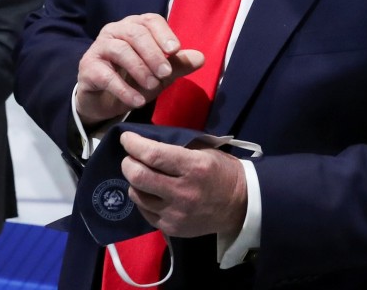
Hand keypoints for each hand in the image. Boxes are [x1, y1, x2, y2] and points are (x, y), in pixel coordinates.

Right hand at [75, 13, 203, 125]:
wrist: (103, 102)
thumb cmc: (133, 80)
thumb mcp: (160, 74)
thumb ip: (178, 65)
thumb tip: (201, 58)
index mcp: (134, 27)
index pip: (150, 20)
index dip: (163, 33)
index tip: (176, 50)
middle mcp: (115, 31)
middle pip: (135, 33)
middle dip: (153, 53)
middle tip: (166, 73)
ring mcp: (99, 47)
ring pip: (120, 50)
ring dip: (140, 69)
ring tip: (153, 87)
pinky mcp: (87, 67)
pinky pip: (105, 75)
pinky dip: (124, 89)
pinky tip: (137, 101)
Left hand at [120, 132, 247, 238]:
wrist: (240, 205)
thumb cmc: (221, 171)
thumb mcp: (203, 151)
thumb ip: (175, 148)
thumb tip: (145, 142)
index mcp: (193, 167)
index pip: (152, 154)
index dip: (133, 144)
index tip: (126, 138)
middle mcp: (182, 192)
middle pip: (138, 176)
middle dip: (127, 162)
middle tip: (130, 157)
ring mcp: (176, 214)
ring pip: (137, 194)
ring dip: (134, 181)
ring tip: (141, 175)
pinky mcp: (172, 228)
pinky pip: (144, 211)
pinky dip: (142, 198)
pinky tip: (150, 192)